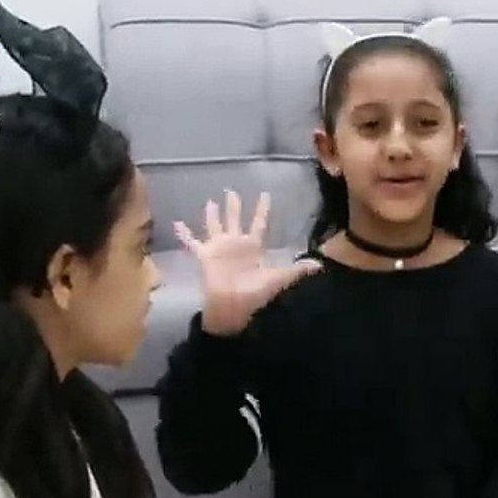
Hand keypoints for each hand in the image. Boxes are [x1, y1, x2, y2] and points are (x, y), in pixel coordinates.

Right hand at [175, 190, 319, 336]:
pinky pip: (192, 243)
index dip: (261, 210)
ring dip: (211, 215)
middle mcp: (235, 244)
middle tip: (231, 191)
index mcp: (252, 247)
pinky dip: (184, 234)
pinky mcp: (204, 256)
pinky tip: (177, 223)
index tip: (265, 195)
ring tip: (210, 201)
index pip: (258, 223)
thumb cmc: (256, 293)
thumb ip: (297, 270)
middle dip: (234, 206)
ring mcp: (219, 249)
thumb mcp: (279, 278)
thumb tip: (320, 265)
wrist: (233, 307)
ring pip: (214, 226)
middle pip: (234, 220)